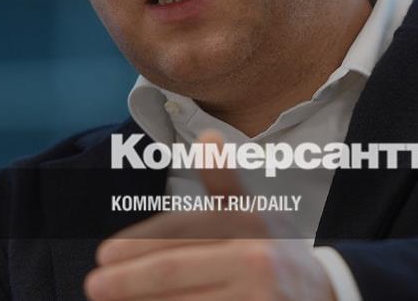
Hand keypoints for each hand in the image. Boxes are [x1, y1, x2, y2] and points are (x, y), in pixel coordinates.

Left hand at [84, 130, 335, 300]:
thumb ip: (223, 180)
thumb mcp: (253, 212)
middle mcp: (255, 259)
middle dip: (127, 279)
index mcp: (249, 223)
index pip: (181, 232)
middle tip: (92, 285)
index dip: (138, 244)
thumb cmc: (273, 250)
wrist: (324, 294)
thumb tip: (207, 134)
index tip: (103, 255)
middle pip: (173, 270)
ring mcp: (256, 298)